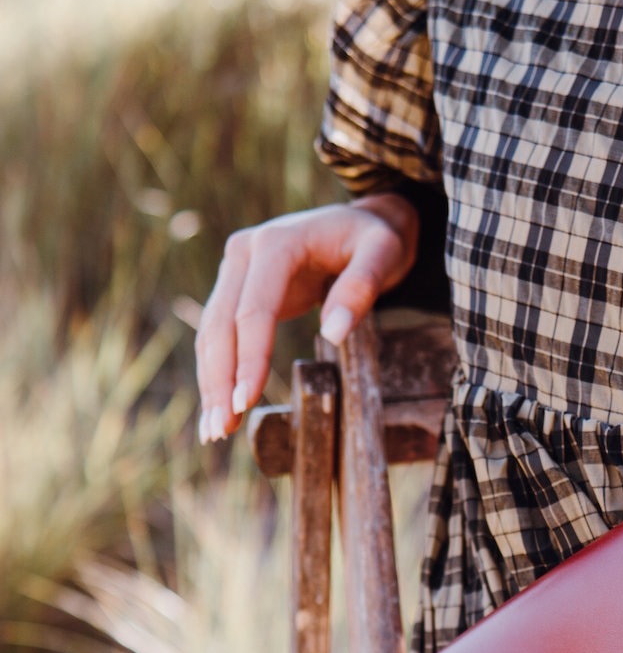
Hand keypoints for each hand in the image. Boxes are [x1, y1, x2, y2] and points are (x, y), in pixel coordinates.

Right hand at [194, 192, 417, 441]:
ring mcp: (236, 268)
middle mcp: (245, 251)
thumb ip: (361, 288)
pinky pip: (220, 333)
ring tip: (214, 431)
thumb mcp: (382, 253)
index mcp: (277, 244)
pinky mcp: (238, 286)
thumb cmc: (375, 239)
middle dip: (219, 380)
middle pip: (221, 324)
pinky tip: (219, 406)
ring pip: (212, 331)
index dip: (249, 358)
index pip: (253, 310)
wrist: (361, 221)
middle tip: (220, 430)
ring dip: (210, 382)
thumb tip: (334, 334)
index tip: (245, 401)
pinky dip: (217, 370)